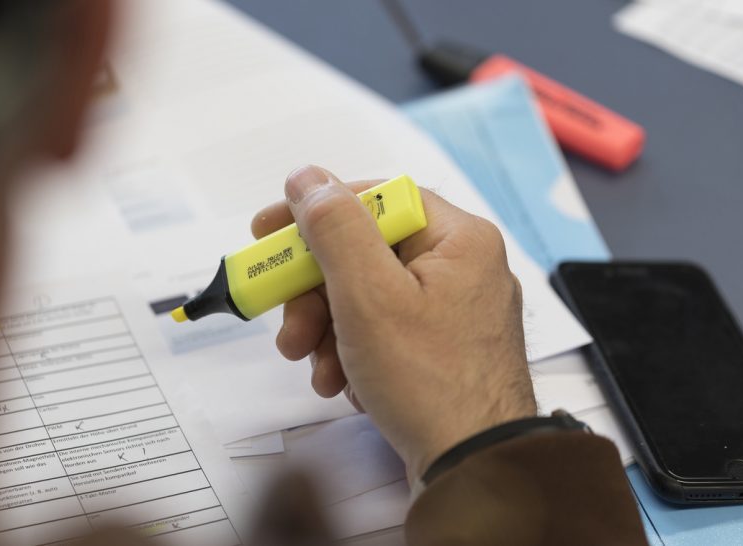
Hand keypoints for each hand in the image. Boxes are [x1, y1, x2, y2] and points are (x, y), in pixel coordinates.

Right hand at [252, 166, 536, 481]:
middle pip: (365, 254)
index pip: (375, 199)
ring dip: (325, 328)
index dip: (315, 213)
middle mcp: (461, 268)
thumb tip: (307, 179)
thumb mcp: (369, 296)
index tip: (267, 232)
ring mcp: (452, 312)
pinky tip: (340, 383)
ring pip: (367, 296)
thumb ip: (335, 230)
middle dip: (314, 292)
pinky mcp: (441, 349)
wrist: (474, 469)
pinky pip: (383, 331)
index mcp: (458, 239)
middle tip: (286, 323)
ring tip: (311, 366)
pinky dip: (351, 352)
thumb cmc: (431, 383)